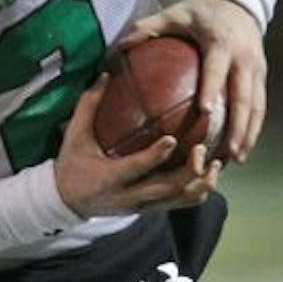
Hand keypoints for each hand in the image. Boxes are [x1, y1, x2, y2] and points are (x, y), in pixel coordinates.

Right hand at [53, 78, 221, 216]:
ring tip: (215, 162)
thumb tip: (106, 73)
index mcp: (110, 178)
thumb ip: (89, 105)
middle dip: (191, 171)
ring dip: (202, 183)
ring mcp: (144, 205)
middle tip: (203, 148)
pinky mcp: (152, 208)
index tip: (173, 139)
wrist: (67, 202)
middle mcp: (130, 195)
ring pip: (181, 199)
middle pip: (169, 189)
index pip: (137, 168)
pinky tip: (209, 171)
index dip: (156, 156)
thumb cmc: (72, 165)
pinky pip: (182, 203)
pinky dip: (200, 190)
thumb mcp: (74, 136)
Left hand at [119, 0, 265, 161]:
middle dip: (237, 127)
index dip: (211, 89)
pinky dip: (252, 127)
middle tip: (225, 153)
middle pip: (243, 97)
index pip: (216, 69)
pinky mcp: (261, 75)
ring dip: (247, 133)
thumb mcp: (174, 14)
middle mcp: (244, 58)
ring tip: (235, 159)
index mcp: (221, 43)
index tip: (204, 112)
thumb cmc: (200, 11)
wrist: (239, 0)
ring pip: (256, 106)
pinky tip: (241, 148)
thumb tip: (117, 49)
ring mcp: (257, 68)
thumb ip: (146, 28)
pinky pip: (260, 105)